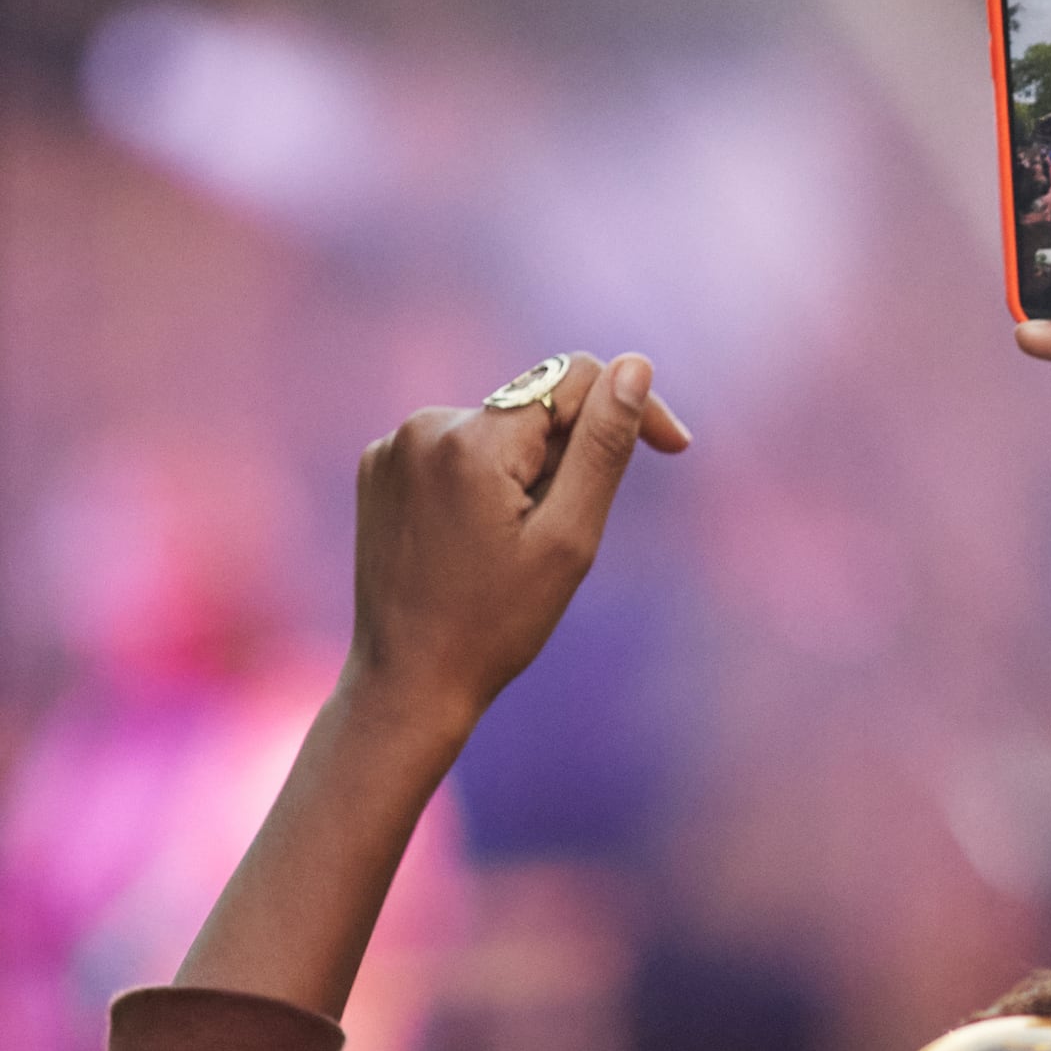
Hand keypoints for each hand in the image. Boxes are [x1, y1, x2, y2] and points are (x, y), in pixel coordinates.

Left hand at [343, 352, 684, 739]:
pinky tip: (475, 541)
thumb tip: (633, 367)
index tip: (672, 448)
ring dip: (525, 469)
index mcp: (473, 440)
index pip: (574, 377)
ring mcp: (392, 447)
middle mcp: (424, 426)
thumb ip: (603, 445)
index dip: (631, 406)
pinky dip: (482, 480)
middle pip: (535, 405)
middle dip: (569, 454)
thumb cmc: (497, 623)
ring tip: (513, 545)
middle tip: (565, 533)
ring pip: (497, 428)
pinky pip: (455, 449)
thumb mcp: (569, 537)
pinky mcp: (378, 469)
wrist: (408, 683)